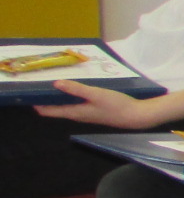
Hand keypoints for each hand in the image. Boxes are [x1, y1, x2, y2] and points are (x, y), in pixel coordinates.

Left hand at [34, 82, 168, 128]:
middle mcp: (77, 115)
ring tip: (56, 81)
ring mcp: (86, 113)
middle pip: (56, 108)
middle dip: (47, 97)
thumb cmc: (116, 106)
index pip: (48, 111)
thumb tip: (56, 84)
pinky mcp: (94, 110)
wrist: (136, 116)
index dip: (38, 103)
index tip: (31, 91)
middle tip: (43, 81)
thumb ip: (76, 89)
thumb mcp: (96, 94)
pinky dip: (71, 95)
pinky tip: (76, 86)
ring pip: (66, 105)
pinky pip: (76, 103)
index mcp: (74, 112)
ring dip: (60, 95)